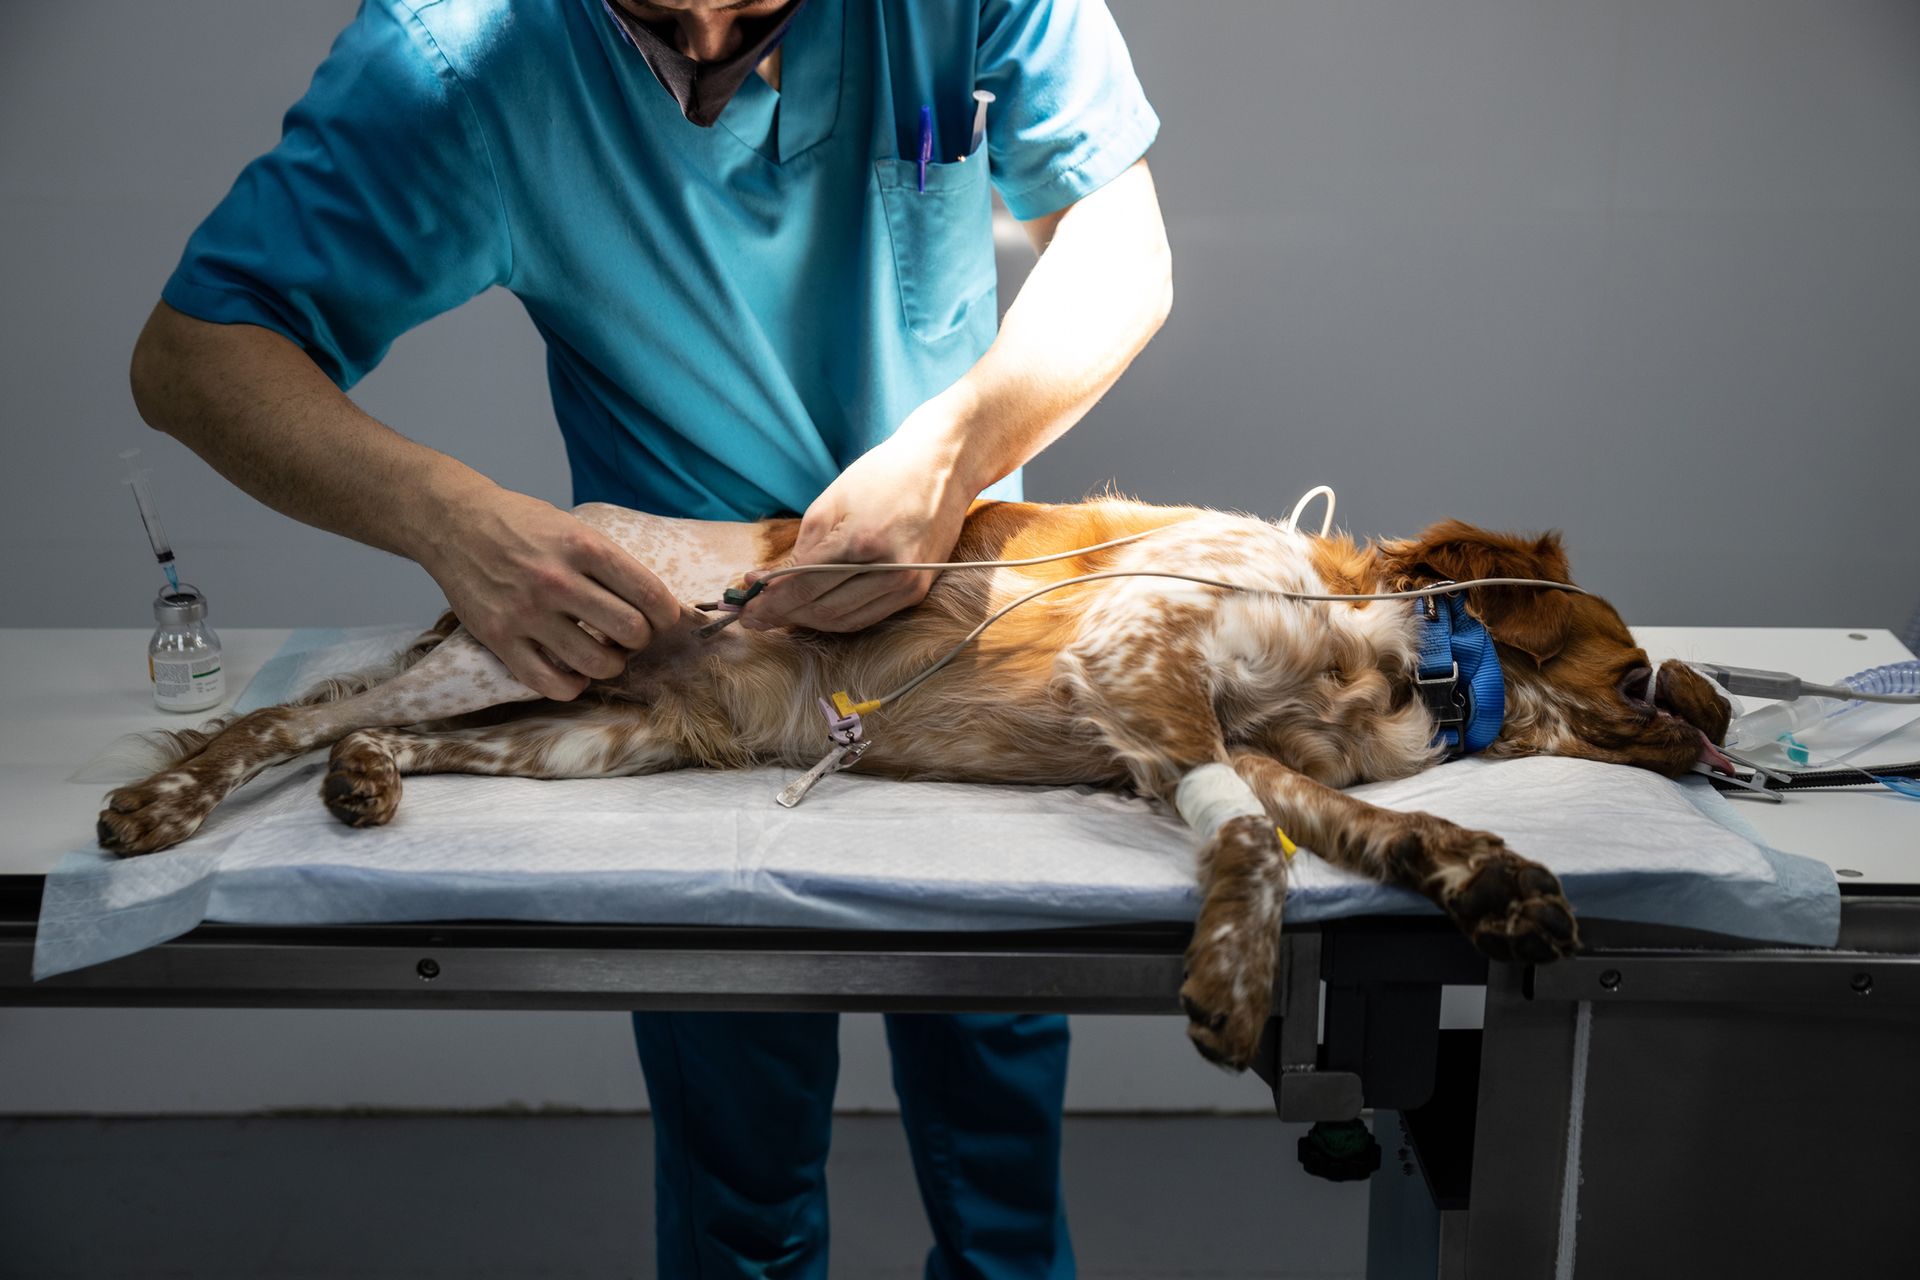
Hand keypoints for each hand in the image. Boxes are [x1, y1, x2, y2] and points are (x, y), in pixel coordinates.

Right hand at [417, 484, 685, 698]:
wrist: (455, 523)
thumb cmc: (523, 526)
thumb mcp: (574, 527)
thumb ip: (610, 563)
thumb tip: (655, 606)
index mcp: (583, 546)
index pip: (650, 594)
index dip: (666, 615)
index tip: (661, 619)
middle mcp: (557, 580)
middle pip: (630, 631)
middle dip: (640, 640)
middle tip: (630, 636)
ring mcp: (526, 612)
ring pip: (596, 663)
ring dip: (610, 665)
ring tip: (604, 654)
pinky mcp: (499, 638)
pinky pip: (550, 683)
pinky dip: (572, 685)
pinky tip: (573, 672)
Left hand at [741, 428, 972, 632]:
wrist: (943, 466)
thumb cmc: (883, 475)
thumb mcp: (831, 502)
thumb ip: (799, 549)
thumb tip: (766, 582)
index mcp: (862, 541)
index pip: (803, 585)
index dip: (769, 601)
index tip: (743, 608)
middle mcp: (889, 569)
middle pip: (821, 608)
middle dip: (782, 615)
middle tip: (753, 616)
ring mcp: (907, 584)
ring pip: (843, 620)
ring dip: (806, 621)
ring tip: (778, 616)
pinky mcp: (917, 591)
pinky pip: (866, 617)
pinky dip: (835, 619)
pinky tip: (813, 612)